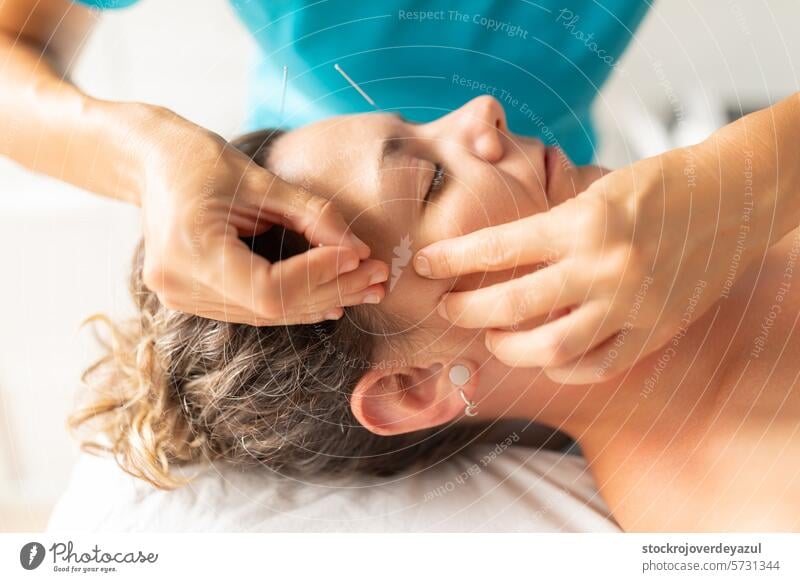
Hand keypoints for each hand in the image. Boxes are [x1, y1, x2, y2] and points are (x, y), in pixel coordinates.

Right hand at [139, 117, 387, 324]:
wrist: (151, 163)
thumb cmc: (200, 160)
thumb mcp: (259, 180)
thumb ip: (311, 215)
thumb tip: (359, 250)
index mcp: (189, 250)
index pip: (268, 288)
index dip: (317, 276)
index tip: (358, 256)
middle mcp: (179, 284)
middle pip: (271, 307)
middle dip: (330, 290)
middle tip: (378, 276)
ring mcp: (180, 297)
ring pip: (266, 314)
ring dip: (320, 300)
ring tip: (366, 285)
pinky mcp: (191, 298)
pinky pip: (253, 309)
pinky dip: (295, 301)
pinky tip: (332, 296)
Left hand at [414, 143, 763, 383]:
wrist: (733, 196)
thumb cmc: (660, 184)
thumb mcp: (598, 190)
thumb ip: (553, 225)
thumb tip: (498, 254)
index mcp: (585, 221)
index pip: (500, 246)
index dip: (454, 258)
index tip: (425, 263)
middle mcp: (605, 267)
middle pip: (514, 305)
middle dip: (468, 311)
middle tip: (448, 311)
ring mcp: (632, 304)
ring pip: (552, 349)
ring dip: (510, 348)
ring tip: (494, 337)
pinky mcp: (655, 330)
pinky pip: (597, 366)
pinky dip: (562, 368)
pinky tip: (545, 357)